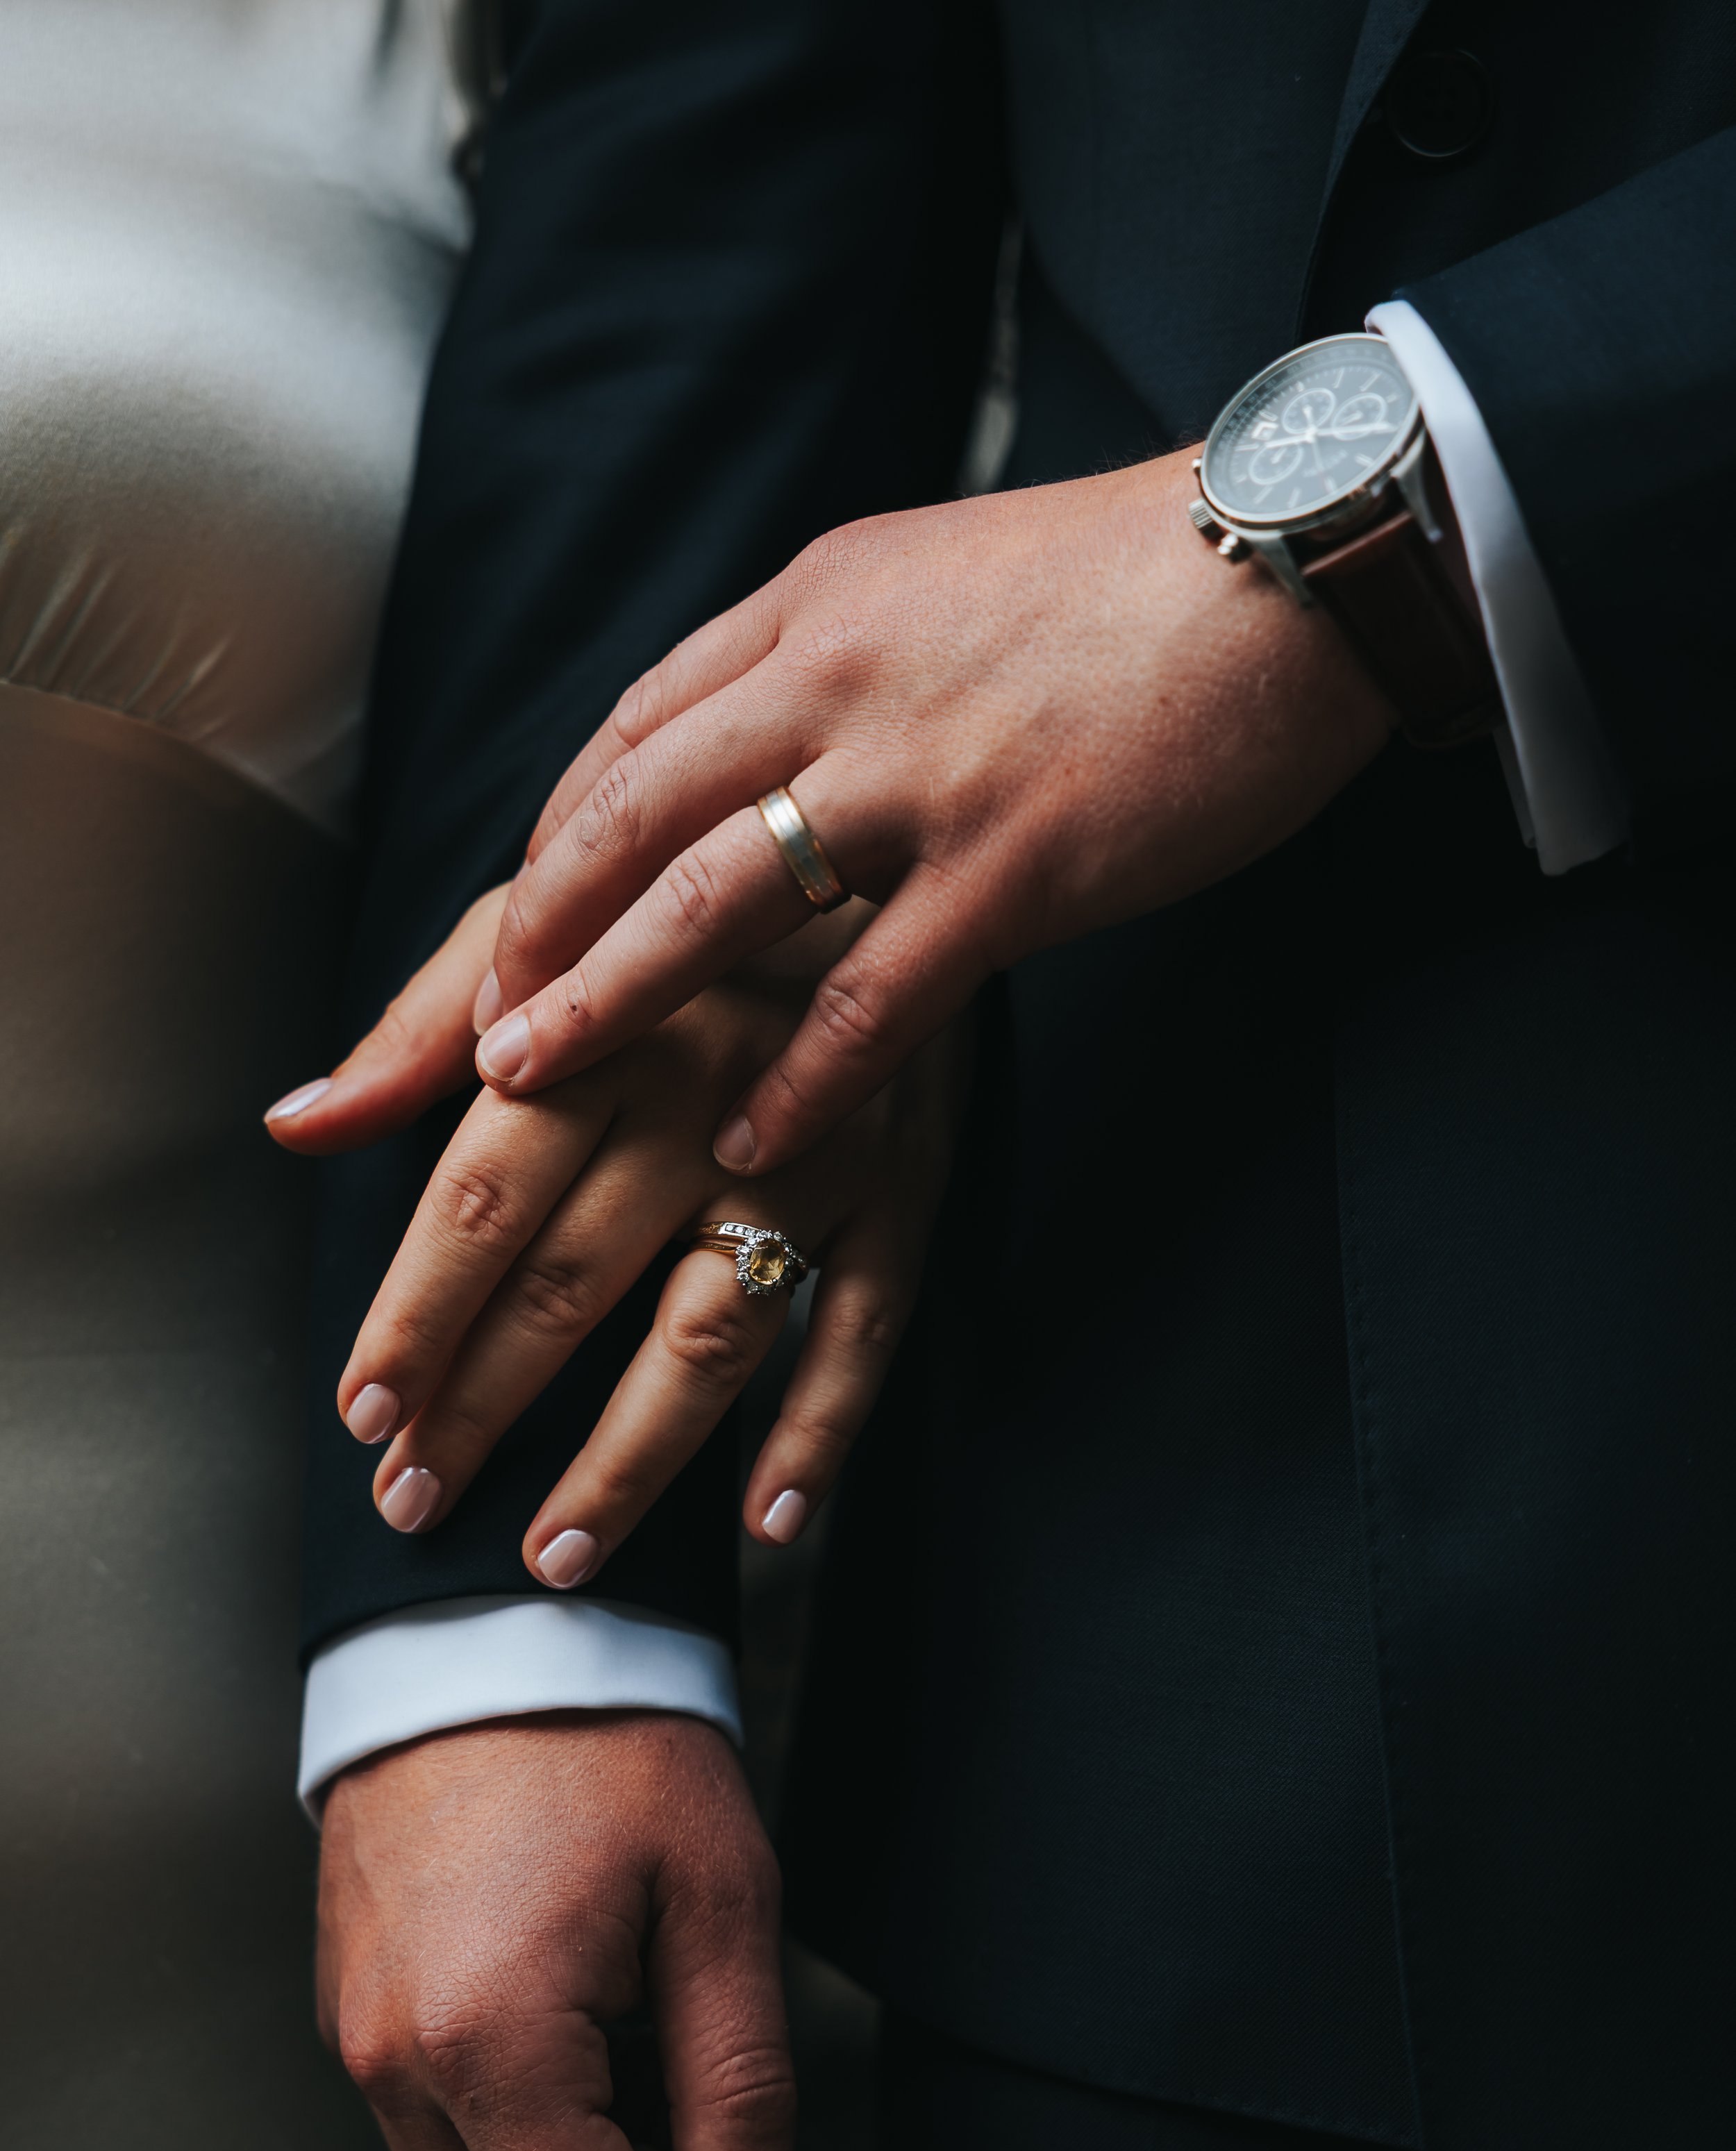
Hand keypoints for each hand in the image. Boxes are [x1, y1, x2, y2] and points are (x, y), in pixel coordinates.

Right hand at [317, 1711, 810, 2150]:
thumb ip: (741, 2085)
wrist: (488, 1632)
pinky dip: (526, 2138)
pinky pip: (437, 2133)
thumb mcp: (720, 1903)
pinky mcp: (351, 2010)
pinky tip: (601, 2053)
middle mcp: (395, 2061)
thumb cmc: (611, 1742)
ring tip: (671, 2088)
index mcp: (487, 2041)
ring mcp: (358, 2038)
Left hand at [328, 925, 964, 1584]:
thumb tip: (295, 1124)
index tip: (362, 1411)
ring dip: (628, 1462)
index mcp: (605, 1026)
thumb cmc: (677, 905)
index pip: (483, 1195)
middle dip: (481, 1407)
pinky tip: (764, 1522)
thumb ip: (420, 1029)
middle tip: (413, 1500)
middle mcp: (709, 1096)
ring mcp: (816, 1152)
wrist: (878, 852)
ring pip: (710, 1337)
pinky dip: (822, 1432)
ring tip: (552, 1557)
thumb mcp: (544, 923)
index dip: (415, 1313)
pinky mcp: (904, 1191)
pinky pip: (864, 1330)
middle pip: (573, 1283)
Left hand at [467, 443, 1392, 1172]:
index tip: (507, 926)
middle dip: (534, 933)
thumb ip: (838, 652)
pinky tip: (749, 1143)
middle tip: (467, 1033)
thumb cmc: (1126, 582)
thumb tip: (766, 730)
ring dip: (609, 1000)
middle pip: (634, 815)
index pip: (634, 731)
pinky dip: (803, 1078)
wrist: (1292, 559)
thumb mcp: (940, 577)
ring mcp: (924, 772)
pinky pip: (875, 993)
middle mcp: (840, 677)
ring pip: (716, 900)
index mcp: (816, 602)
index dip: (556, 842)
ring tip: (532, 1085)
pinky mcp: (1018, 862)